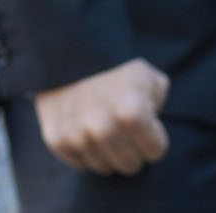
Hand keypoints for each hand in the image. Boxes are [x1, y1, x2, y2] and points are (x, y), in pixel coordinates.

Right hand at [32, 58, 169, 175]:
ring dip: (108, 151)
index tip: (144, 120)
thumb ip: (158, 105)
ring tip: (103, 125)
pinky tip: (85, 128)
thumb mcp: (149, 78)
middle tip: (124, 125)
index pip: (155, 152)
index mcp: (132, 116)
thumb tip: (153, 125)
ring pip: (105, 167)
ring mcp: (78, 137)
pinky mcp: (57, 140)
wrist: (69, 48)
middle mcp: (104, 130)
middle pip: (131, 165)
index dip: (153, 135)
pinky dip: (85, 151)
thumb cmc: (116, 65)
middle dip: (131, 147)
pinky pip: (80, 163)